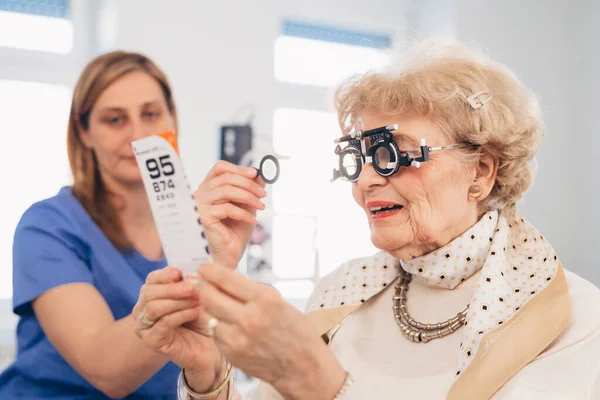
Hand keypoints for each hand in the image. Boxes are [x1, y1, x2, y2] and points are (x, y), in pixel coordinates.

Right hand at [132, 266, 223, 390]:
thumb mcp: (205, 292)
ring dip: (177, 301)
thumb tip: (204, 262)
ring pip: (153, 307)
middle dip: (172, 289)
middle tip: (193, 289)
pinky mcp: (152, 341)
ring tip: (197, 301)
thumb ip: (203, 276)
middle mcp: (144, 308)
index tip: (180, 273)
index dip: (165, 274)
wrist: (210, 347)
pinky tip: (196, 312)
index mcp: (153, 293)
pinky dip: (181, 315)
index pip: (152, 278)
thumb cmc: (206, 316)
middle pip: (149, 292)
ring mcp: (145, 326)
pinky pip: (163, 323)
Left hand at [193, 263, 346, 399]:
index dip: (210, 270)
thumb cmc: (294, 330)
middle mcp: (249, 319)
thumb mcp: (278, 301)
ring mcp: (238, 339)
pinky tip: (227, 324)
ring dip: (209, 307)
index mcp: (264, 300)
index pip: (225, 279)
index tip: (205, 267)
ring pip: (207, 315)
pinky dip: (217, 326)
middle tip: (204, 283)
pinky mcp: (231, 354)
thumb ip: (251, 290)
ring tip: (216, 303)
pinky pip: (214, 333)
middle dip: (204, 287)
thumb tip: (224, 277)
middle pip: (209, 296)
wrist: (302, 367)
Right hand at [194, 160, 266, 269]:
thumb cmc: (234, 233)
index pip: (219, 168)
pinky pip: (226, 208)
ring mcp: (199, 205)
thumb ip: (251, 190)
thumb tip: (261, 174)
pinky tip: (253, 220)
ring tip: (261, 207)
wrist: (228, 257)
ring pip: (226, 190)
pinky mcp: (202, 217)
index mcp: (209, 189)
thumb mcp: (246, 206)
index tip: (255, 174)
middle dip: (249, 184)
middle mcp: (200, 194)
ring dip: (248, 197)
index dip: (238, 168)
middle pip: (226, 178)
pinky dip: (243, 213)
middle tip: (264, 194)